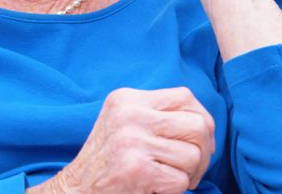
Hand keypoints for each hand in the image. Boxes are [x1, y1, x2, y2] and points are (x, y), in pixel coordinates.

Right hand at [32, 87, 215, 193]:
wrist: (75, 190)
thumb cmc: (107, 162)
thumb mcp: (124, 123)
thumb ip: (157, 115)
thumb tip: (206, 125)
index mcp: (127, 99)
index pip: (185, 96)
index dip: (202, 119)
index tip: (198, 142)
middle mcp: (129, 115)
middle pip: (197, 125)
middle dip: (204, 151)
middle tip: (192, 168)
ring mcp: (132, 141)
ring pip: (193, 155)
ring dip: (190, 174)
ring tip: (171, 178)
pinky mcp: (136, 169)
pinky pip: (180, 180)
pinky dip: (176, 190)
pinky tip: (157, 188)